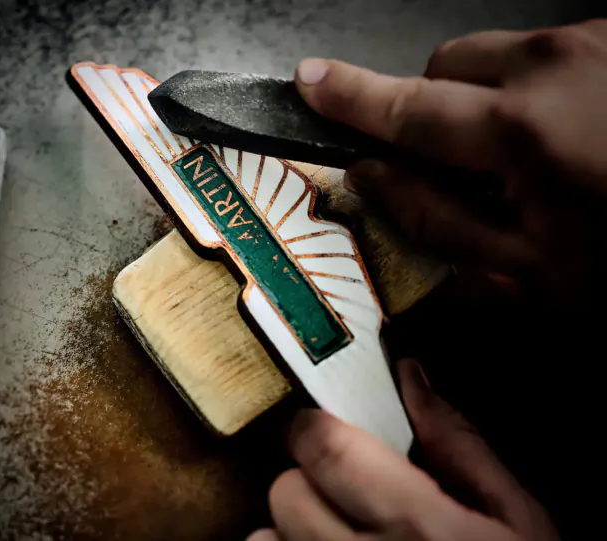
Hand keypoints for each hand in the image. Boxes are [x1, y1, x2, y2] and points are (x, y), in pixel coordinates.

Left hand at [246, 359, 558, 540]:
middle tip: (343, 490)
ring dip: (290, 528)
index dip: (317, 427)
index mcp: (418, 528)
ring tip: (334, 536)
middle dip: (308, 479)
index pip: (324, 446)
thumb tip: (412, 380)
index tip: (325, 430)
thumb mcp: (518, 520)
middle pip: (286, 490)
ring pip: (264, 538)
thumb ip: (459, 444)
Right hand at [294, 19, 606, 316]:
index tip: (308, 82)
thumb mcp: (534, 273)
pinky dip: (538, 89)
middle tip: (463, 162)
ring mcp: (595, 40)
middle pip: (446, 65)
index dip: (350, 97)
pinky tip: (577, 133)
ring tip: (535, 153)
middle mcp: (553, 64)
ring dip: (491, 99)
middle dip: (435, 108)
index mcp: (521, 130)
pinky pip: (547, 52)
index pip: (407, 108)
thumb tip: (370, 177)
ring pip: (497, 55)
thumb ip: (437, 222)